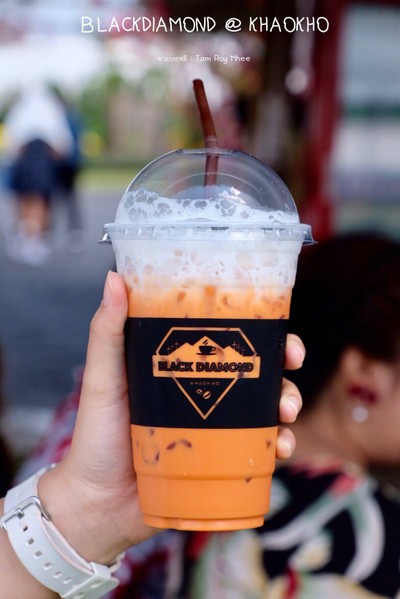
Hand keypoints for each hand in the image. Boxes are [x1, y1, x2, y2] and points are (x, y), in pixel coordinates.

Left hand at [40, 272, 303, 563]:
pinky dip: (278, 445)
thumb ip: (107, 331)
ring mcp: (218, 427)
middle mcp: (207, 391)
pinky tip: (279, 447)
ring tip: (285, 412)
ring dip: (288, 402)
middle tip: (291, 364)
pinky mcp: (223, 459)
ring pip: (268, 407)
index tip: (276, 325)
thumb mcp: (103, 378)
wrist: (99, 503)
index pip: (228, 338)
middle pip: (258, 369)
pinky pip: (261, 448)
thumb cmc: (96, 435)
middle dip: (284, 364)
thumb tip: (114, 277)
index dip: (259, 328)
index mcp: (184, 365)